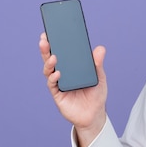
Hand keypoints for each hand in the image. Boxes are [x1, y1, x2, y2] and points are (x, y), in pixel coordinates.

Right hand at [39, 32, 107, 146]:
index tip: (51, 30)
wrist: (94, 115)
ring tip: (53, 56)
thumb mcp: (100, 77)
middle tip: (45, 38)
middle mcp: (62, 73)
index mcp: (71, 67)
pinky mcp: (57, 94)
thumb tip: (100, 48)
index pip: (62, 52)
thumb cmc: (96, 94)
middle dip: (46, 48)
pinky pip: (53, 85)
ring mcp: (58, 83)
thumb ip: (98, 64)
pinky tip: (57, 73)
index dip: (55, 42)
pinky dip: (54, 78)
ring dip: (49, 62)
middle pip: (51, 58)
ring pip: (49, 70)